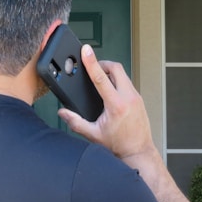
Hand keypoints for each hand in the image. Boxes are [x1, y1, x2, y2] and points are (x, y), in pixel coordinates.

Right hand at [58, 45, 154, 160]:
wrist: (138, 151)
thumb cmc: (118, 144)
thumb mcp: (93, 135)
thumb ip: (75, 122)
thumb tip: (62, 113)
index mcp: (116, 105)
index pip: (100, 78)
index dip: (91, 62)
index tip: (86, 50)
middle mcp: (128, 98)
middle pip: (115, 68)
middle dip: (102, 63)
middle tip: (92, 67)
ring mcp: (136, 97)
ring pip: (123, 74)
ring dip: (110, 72)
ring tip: (99, 79)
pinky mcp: (139, 99)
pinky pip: (127, 82)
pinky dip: (117, 81)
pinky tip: (110, 89)